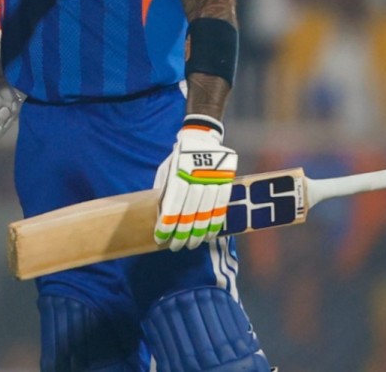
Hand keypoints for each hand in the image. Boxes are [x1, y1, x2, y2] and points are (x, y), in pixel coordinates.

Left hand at [153, 116, 236, 250]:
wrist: (200, 138)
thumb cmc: (177, 158)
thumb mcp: (166, 171)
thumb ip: (164, 191)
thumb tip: (160, 216)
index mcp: (178, 175)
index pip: (172, 207)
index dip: (167, 226)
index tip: (161, 239)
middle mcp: (196, 179)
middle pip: (189, 214)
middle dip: (182, 234)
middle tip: (177, 247)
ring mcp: (212, 180)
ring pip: (206, 214)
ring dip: (199, 233)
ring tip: (192, 245)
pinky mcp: (225, 181)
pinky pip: (221, 207)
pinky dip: (215, 224)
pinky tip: (208, 235)